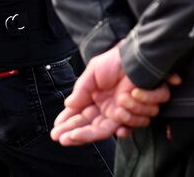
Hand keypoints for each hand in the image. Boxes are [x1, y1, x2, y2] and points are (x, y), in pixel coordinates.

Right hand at [50, 43, 181, 145]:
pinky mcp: (138, 111)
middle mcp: (106, 111)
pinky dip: (130, 120)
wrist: (136, 55)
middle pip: (92, 131)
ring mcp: (121, 112)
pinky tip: (123, 121)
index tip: (56, 133)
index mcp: (94, 102)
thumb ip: (81, 90)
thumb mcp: (93, 73)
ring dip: (113, 120)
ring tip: (118, 107)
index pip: (79, 119)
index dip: (68, 127)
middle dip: (79, 136)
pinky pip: (133, 124)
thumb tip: (68, 105)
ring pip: (111, 130)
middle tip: (65, 138)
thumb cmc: (114, 61)